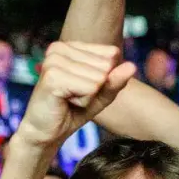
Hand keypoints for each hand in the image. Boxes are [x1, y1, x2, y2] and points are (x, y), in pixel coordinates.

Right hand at [14, 42, 136, 148]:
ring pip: (99, 78)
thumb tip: (132, 66)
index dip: (104, 78)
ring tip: (69, 99)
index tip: (83, 87)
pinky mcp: (52, 77)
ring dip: (88, 96)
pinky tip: (66, 102)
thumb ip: (116, 79)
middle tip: (75, 95)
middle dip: (95, 88)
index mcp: (71, 46)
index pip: (112, 54)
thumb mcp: (101, 94)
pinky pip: (89, 88)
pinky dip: (83, 101)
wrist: (47, 132)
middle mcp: (60, 48)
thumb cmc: (73, 110)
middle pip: (106, 66)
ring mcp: (54, 60)